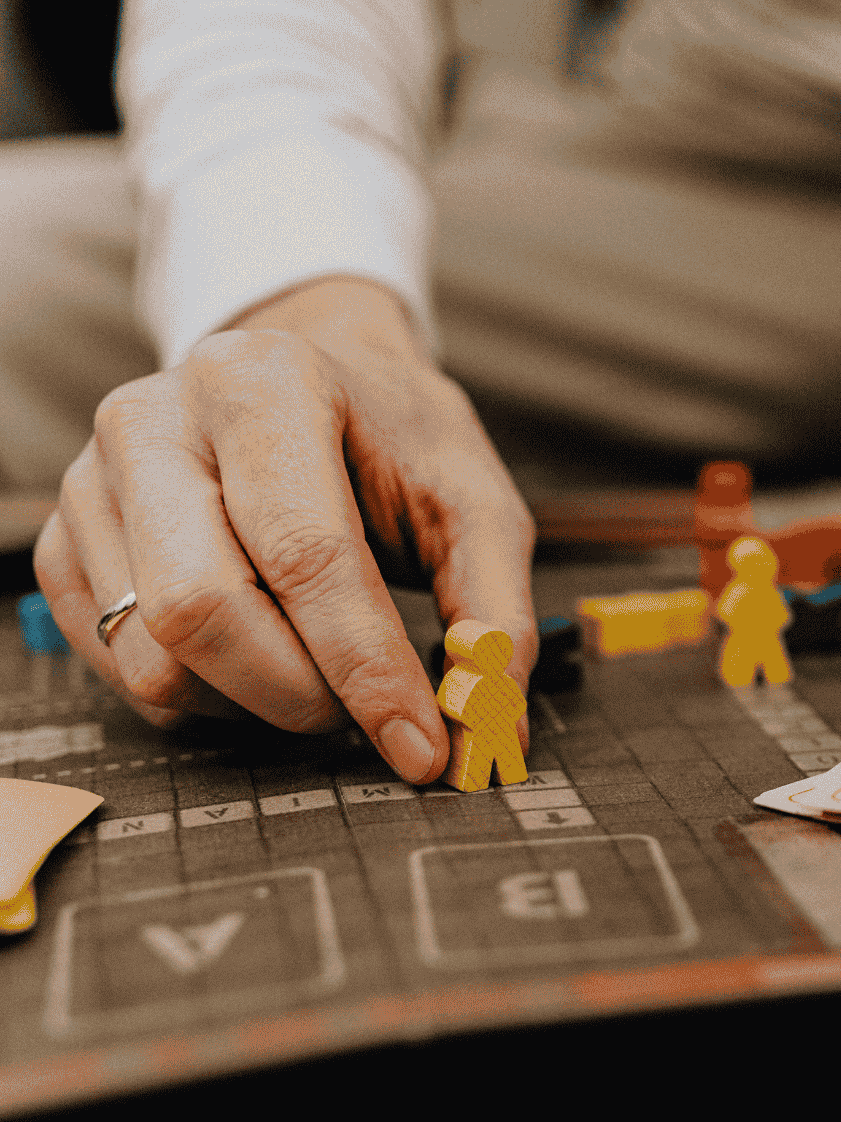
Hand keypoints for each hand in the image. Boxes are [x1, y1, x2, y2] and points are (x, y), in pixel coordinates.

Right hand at [33, 277, 535, 782]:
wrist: (314, 377)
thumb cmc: (395, 440)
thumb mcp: (475, 502)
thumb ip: (493, 610)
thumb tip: (494, 727)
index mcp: (265, 384)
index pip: (304, 554)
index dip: (365, 666)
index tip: (420, 744)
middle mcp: (156, 421)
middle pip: (199, 609)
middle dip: (298, 693)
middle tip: (363, 711)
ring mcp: (92, 482)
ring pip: (150, 654)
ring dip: (249, 702)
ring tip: (316, 675)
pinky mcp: (65, 541)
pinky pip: (116, 665)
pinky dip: (200, 695)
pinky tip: (259, 659)